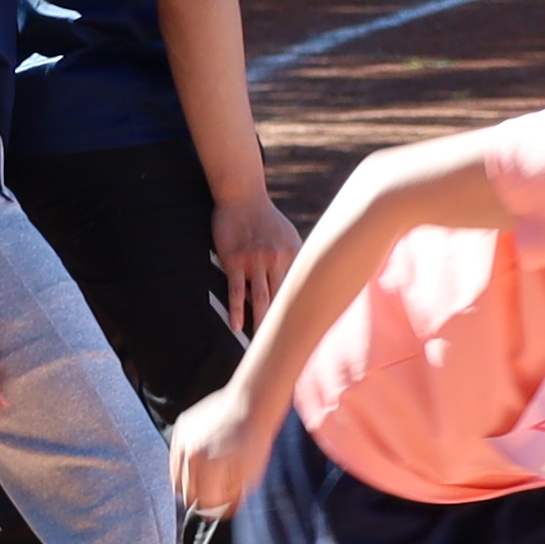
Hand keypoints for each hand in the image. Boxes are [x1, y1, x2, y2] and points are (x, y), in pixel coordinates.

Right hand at [166, 383, 273, 520]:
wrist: (249, 404)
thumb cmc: (254, 441)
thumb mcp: (251, 475)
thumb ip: (233, 498)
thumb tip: (220, 513)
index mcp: (209, 471)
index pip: (204, 505)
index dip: (214, 509)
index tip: (220, 507)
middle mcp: (191, 457)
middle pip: (186, 494)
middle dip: (200, 497)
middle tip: (213, 492)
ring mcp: (182, 442)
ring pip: (176, 478)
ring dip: (189, 483)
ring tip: (206, 478)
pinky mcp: (180, 430)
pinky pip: (176, 457)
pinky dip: (185, 463)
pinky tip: (201, 460)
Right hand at [214, 186, 304, 332]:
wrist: (243, 195)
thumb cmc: (266, 217)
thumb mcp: (289, 236)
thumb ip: (296, 259)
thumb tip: (308, 277)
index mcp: (294, 256)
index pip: (303, 290)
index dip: (306, 313)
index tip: (309, 334)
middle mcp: (278, 260)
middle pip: (284, 300)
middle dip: (287, 324)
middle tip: (290, 349)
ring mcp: (256, 261)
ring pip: (262, 299)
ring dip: (262, 324)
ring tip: (262, 346)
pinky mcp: (235, 261)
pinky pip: (237, 290)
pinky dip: (237, 310)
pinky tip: (237, 326)